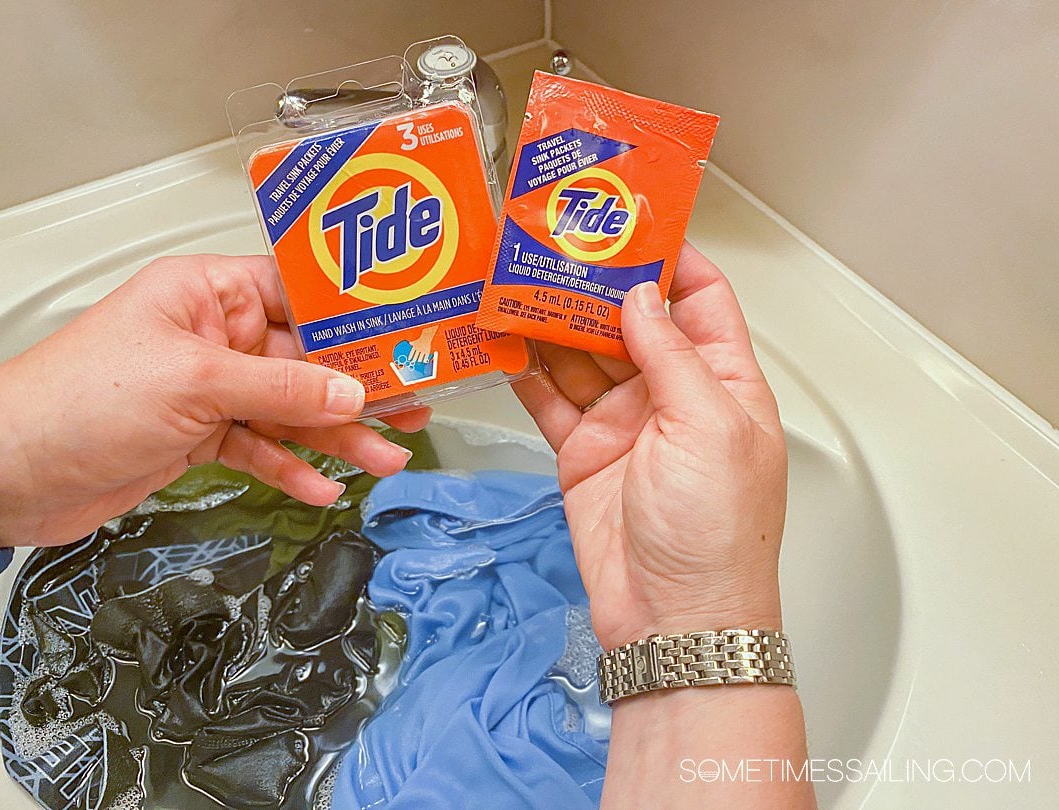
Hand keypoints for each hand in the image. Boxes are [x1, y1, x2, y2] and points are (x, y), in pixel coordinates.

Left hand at [0, 255, 428, 547]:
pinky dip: (291, 468)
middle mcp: (212, 336)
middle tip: (411, 404)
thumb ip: (281, 389)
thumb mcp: (194, 382)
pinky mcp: (199, 436)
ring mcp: (208, 389)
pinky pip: (262, 449)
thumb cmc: (75, 400)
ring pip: (291, 410)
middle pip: (305, 359)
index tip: (402, 333)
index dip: (352, 315)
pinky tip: (322, 486)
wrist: (9, 473)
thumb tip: (350, 391)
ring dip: (337, 437)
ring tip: (382, 458)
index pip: (298, 292)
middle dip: (358, 387)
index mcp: (206, 293)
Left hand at [408, 325, 437, 364]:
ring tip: (418, 362)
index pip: (412, 353)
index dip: (410, 357)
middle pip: (416, 356)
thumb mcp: (414, 342)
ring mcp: (423, 350)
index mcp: (415, 347)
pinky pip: (425, 357)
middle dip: (414, 360)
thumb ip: (412, 343)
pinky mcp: (427, 351)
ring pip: (420, 357)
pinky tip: (424, 361)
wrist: (426, 338)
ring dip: (419, 360)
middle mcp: (419, 349)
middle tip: (412, 363)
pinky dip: (425, 359)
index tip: (409, 360)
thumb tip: (408, 343)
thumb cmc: (419, 340)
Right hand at [515, 243, 786, 650]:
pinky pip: (551, 401)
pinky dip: (527, 374)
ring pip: (584, 355)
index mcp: (722, 383)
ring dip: (553, 322)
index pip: (700, 300)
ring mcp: (625, 424)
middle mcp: (672, 397)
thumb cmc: (716, 535)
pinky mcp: (584, 453)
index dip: (669, 258)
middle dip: (594, 284)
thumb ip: (672, 355)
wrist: (673, 618)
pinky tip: (505, 343)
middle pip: (631, 321)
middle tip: (553, 244)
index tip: (629, 221)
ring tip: (517, 280)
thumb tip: (642, 296)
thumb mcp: (708, 428)